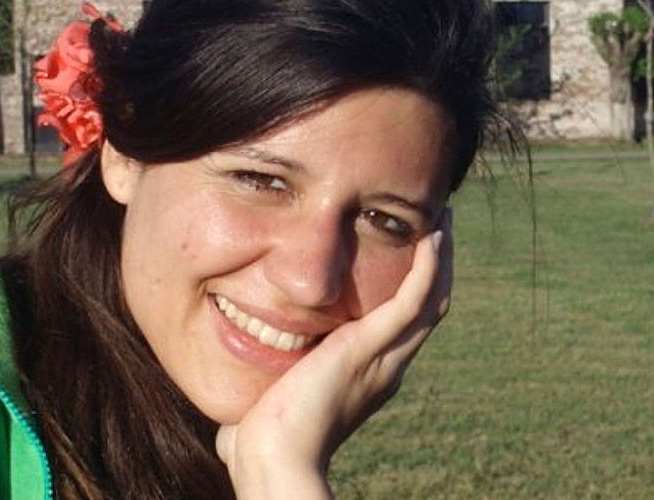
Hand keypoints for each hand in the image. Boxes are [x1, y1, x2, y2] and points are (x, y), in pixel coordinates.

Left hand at [216, 208, 452, 498]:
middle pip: (428, 309)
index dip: (414, 292)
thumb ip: (267, 390)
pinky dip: (427, 269)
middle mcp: (387, 365)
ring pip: (430, 301)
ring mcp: (384, 357)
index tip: (412, 259)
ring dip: (439, 261)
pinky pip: (413, 300)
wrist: (273, 458)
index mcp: (368, 375)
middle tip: (440, 227)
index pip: (403, 327)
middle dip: (436, 268)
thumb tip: (238, 398)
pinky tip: (431, 239)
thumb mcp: (276, 399)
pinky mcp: (370, 346)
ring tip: (443, 221)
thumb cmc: (264, 439)